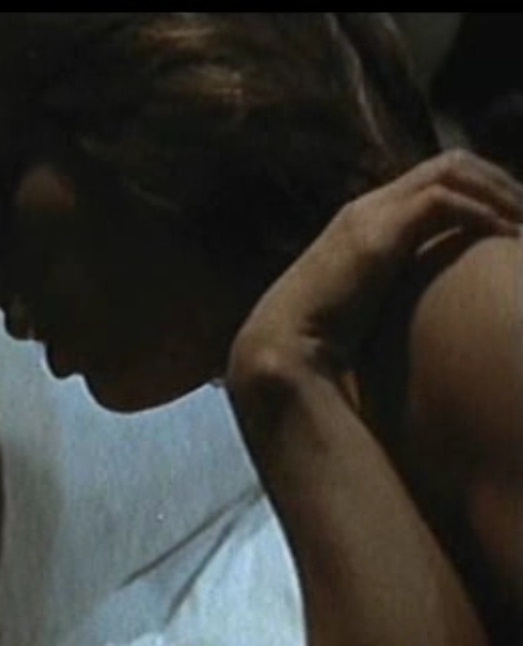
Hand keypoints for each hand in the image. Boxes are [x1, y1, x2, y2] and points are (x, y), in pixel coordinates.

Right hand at [229, 149, 522, 387]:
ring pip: (451, 171)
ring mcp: (371, 215)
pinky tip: (506, 237)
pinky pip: (443, 201)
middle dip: (500, 181)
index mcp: (365, 219)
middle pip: (450, 162)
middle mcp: (369, 206)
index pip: (435, 177)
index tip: (516, 218)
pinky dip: (482, 213)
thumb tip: (425, 311)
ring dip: (498, 192)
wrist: (283, 347)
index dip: (483, 188)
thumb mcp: (366, 305)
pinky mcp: (377, 234)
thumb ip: (392, 291)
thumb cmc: (322, 340)